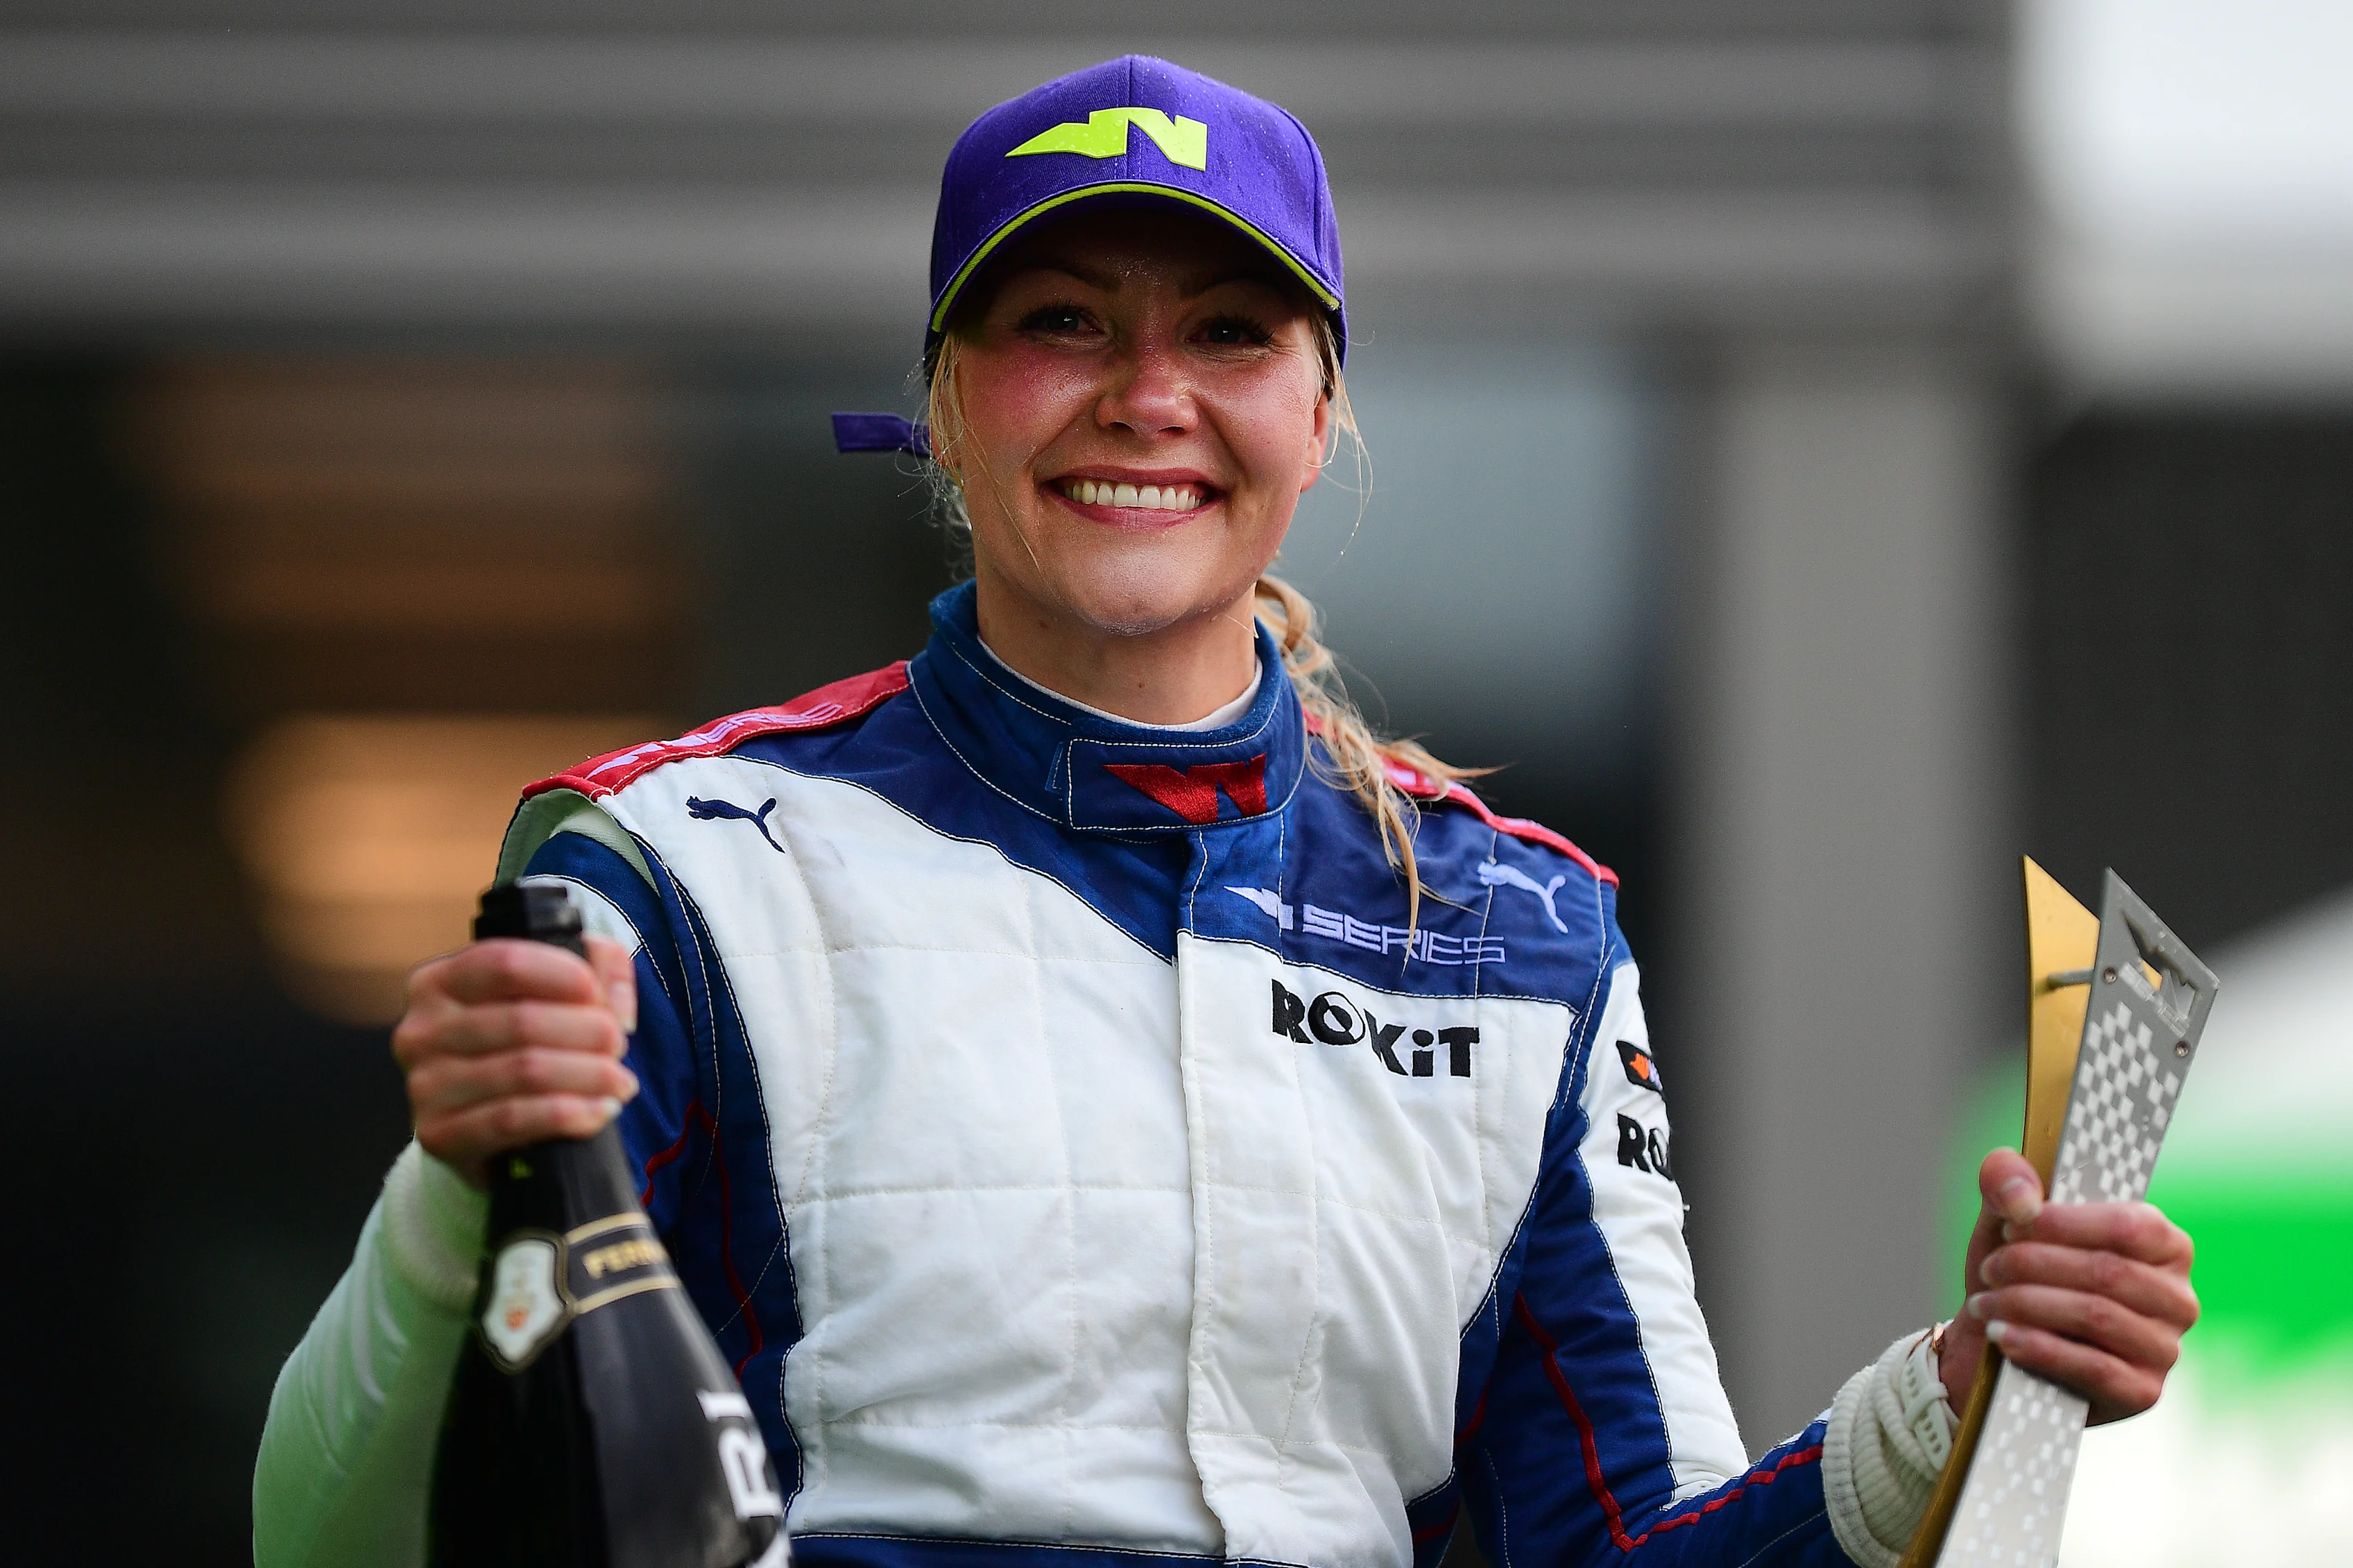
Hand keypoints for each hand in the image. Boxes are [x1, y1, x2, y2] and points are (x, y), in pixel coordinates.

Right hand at [392, 935, 640, 1186]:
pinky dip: (569, 1114)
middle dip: (589, 1032)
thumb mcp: (550, 993)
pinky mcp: (438, 1134)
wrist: (484, 1126)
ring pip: (526, 1071)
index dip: (565, 975)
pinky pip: (513, 1120)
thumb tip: (614, 990)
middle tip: (618, 1046)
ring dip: (590, 1075)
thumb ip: (592, 966)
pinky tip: (600, 1110)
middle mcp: (421, 1030)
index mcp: (439, 981)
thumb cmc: (519, 1046)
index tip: (598, 995)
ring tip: (620, 1081)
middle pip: (524, 1021)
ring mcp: (425, 1085)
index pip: (505, 963)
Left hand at [1938, 1148, 2196, 1423]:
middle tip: (1991, 1269)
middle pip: (2109, 1271)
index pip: (2129, 1225)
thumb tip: (2018, 1194)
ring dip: (2028, 1305)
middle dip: (2035, 1266)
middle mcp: (2177, 1297)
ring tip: (1986, 1303)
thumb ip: (2007, 1182)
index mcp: (2164, 1245)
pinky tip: (2002, 1336)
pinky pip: (2095, 1368)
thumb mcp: (2004, 1219)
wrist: (2001, 1343)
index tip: (2011, 1225)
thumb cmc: (2018, 1274)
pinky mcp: (2142, 1392)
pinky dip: (2040, 1348)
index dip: (2064, 1223)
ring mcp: (2165, 1348)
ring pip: (2098, 1316)